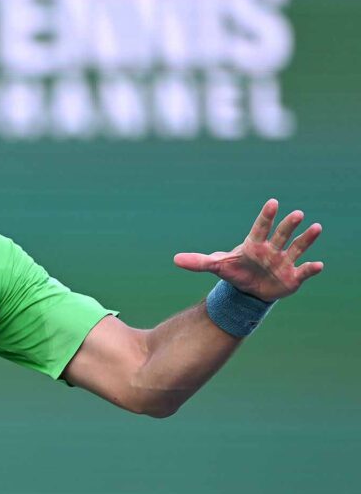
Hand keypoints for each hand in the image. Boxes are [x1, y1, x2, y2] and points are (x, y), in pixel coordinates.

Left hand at [173, 199, 323, 301]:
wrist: (250, 291)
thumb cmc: (235, 272)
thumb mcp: (217, 267)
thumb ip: (198, 262)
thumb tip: (174, 260)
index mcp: (254, 244)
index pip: (260, 228)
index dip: (266, 216)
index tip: (272, 203)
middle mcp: (272, 249)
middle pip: (280, 234)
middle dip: (288, 225)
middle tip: (297, 214)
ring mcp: (284, 261)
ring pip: (296, 247)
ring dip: (306, 239)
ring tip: (316, 227)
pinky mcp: (293, 276)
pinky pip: (304, 271)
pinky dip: (311, 268)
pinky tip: (318, 265)